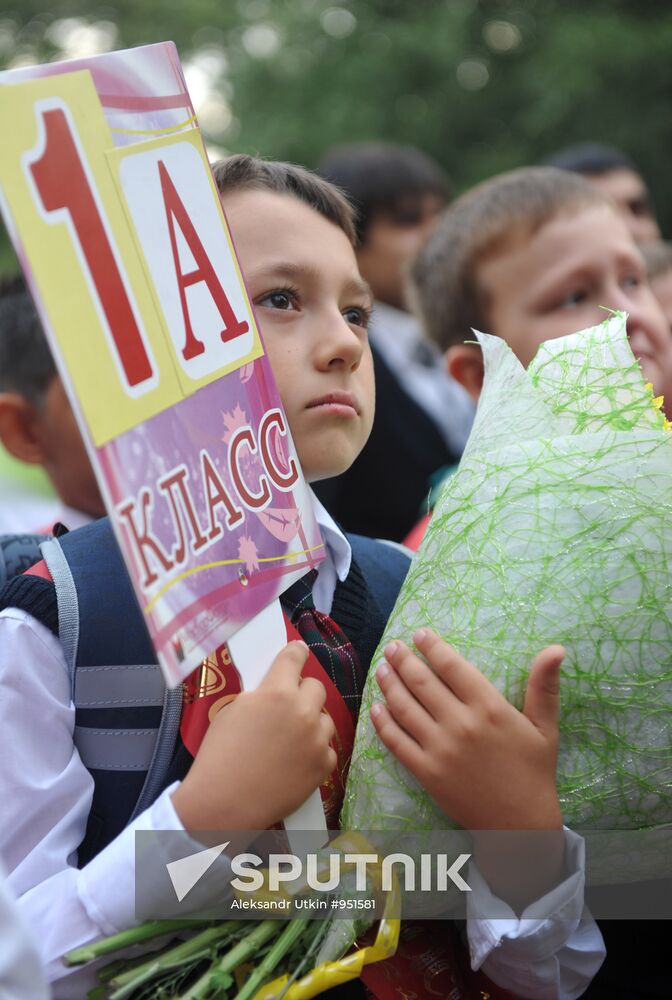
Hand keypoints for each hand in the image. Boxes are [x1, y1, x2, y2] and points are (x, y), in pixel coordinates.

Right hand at [172, 641, 335, 832]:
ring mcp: (317, 739)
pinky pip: (327, 747)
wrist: (223, 803)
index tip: (298, 654)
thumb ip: (261, 694)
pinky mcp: (324, 765)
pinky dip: (315, 751)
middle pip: (316, 686)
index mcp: (277, 691)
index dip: (295, 654)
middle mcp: (303, 710)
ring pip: (326, 717)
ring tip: (291, 739)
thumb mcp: (234, 710)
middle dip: (302, 693)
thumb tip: (274, 687)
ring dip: (312, 722)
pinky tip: (295, 761)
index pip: (295, 657)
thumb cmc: (220, 754)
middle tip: (288, 707)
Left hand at [371, 629, 563, 830]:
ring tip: (381, 668)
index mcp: (489, 708)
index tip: (420, 633)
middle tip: (393, 646)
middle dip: (403, 659)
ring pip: (404, 707)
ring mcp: (440, 749)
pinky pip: (396, 742)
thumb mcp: (544, 726)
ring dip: (389, 684)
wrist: (520, 825)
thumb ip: (544, 685)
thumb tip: (556, 648)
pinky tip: (376, 708)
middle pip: (422, 682)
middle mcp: (461, 724)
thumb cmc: (534, 772)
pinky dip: (383, 723)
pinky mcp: (426, 772)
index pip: (452, 666)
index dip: (432, 646)